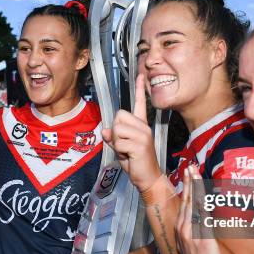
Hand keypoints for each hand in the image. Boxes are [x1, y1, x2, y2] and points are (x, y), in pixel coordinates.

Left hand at [101, 74, 161, 191]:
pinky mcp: (140, 144)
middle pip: (118, 116)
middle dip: (115, 131)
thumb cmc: (136, 163)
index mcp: (141, 125)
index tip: (141, 75)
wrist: (148, 178)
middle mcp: (143, 127)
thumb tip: (105, 131)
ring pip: (116, 129)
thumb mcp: (121, 148)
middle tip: (124, 145)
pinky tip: (129, 156)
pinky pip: (118, 141)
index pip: (140, 103)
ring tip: (126, 151)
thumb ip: (113, 137)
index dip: (139, 88)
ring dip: (116, 142)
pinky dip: (119, 150)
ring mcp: (143, 134)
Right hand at [175, 165, 223, 253]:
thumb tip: (200, 214)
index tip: (188, 173)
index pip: (183, 203)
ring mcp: (191, 233)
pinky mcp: (201, 238)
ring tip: (195, 173)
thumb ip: (195, 227)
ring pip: (192, 205)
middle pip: (186, 200)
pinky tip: (203, 193)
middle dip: (188, 182)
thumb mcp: (192, 243)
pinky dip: (201, 204)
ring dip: (194, 188)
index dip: (186, 187)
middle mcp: (183, 229)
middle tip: (190, 167)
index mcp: (181, 229)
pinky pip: (202, 217)